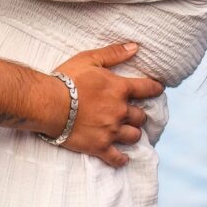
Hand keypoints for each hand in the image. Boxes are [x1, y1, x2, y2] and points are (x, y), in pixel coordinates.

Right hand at [49, 43, 162, 167]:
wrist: (48, 104)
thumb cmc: (67, 79)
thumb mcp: (90, 59)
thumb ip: (114, 53)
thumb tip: (135, 47)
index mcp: (119, 89)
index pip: (146, 89)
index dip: (155, 89)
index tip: (158, 90)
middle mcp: (119, 111)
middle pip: (140, 116)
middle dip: (139, 115)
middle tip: (135, 114)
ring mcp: (110, 131)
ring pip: (134, 136)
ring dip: (133, 134)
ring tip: (129, 132)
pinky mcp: (99, 147)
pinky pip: (117, 158)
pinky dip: (122, 159)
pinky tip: (123, 158)